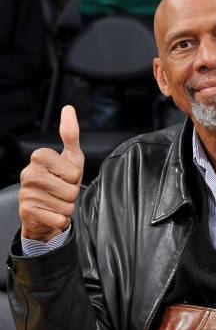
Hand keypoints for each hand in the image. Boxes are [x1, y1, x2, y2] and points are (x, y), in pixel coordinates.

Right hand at [19, 105, 84, 241]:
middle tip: (61, 192)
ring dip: (66, 208)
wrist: (45, 210)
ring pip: (65, 206)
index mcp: (40, 156)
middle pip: (70, 190)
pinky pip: (58, 219)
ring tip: (56, 202)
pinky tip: (51, 213)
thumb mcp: (70, 158)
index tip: (66, 177)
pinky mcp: (26, 211)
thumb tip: (68, 109)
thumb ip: (70, 135)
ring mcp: (26, 192)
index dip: (75, 178)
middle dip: (72, 195)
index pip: (74, 172)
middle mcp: (29, 172)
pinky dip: (60, 220)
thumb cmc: (60, 181)